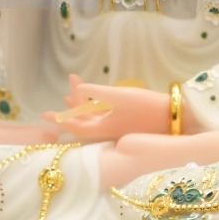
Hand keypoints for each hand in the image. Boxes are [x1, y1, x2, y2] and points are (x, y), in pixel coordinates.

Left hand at [43, 74, 170, 141]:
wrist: (173, 116)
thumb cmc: (146, 107)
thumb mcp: (119, 97)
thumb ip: (96, 93)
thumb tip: (78, 88)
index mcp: (103, 128)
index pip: (75, 126)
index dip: (60, 120)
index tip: (44, 113)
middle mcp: (107, 131)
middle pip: (83, 122)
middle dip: (71, 107)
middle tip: (61, 96)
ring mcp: (116, 128)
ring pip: (93, 119)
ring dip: (82, 106)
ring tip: (70, 95)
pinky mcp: (125, 123)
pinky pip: (102, 117)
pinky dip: (94, 107)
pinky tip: (92, 99)